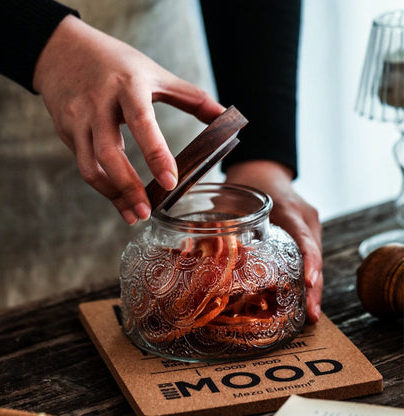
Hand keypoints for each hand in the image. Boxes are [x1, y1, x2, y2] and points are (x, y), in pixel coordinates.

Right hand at [33, 15, 223, 223]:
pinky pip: (84, 165)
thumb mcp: (154, 72)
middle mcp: (98, 103)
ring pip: (90, 166)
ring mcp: (78, 119)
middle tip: (147, 213)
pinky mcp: (67, 132)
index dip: (156, 154)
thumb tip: (224, 115)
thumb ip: (190, 96)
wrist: (62, 49)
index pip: (142, 123)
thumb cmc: (116, 62)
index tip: (171, 183)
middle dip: (128, 188)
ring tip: (134, 215)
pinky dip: (103, 186)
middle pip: (109, 153)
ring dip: (113, 195)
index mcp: (127, 86)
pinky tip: (119, 198)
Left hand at [225, 160, 322, 322]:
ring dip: (313, 286)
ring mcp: (310, 225)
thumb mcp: (234, 199)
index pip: (303, 239)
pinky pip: (309, 255)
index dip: (309, 262)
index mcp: (289, 210)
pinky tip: (303, 296)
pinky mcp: (307, 231)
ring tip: (308, 314)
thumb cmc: (249, 182)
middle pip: (315, 256)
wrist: (265, 168)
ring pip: (315, 259)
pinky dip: (307, 275)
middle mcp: (306, 219)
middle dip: (315, 287)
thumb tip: (188, 250)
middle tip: (309, 316)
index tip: (309, 283)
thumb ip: (217, 223)